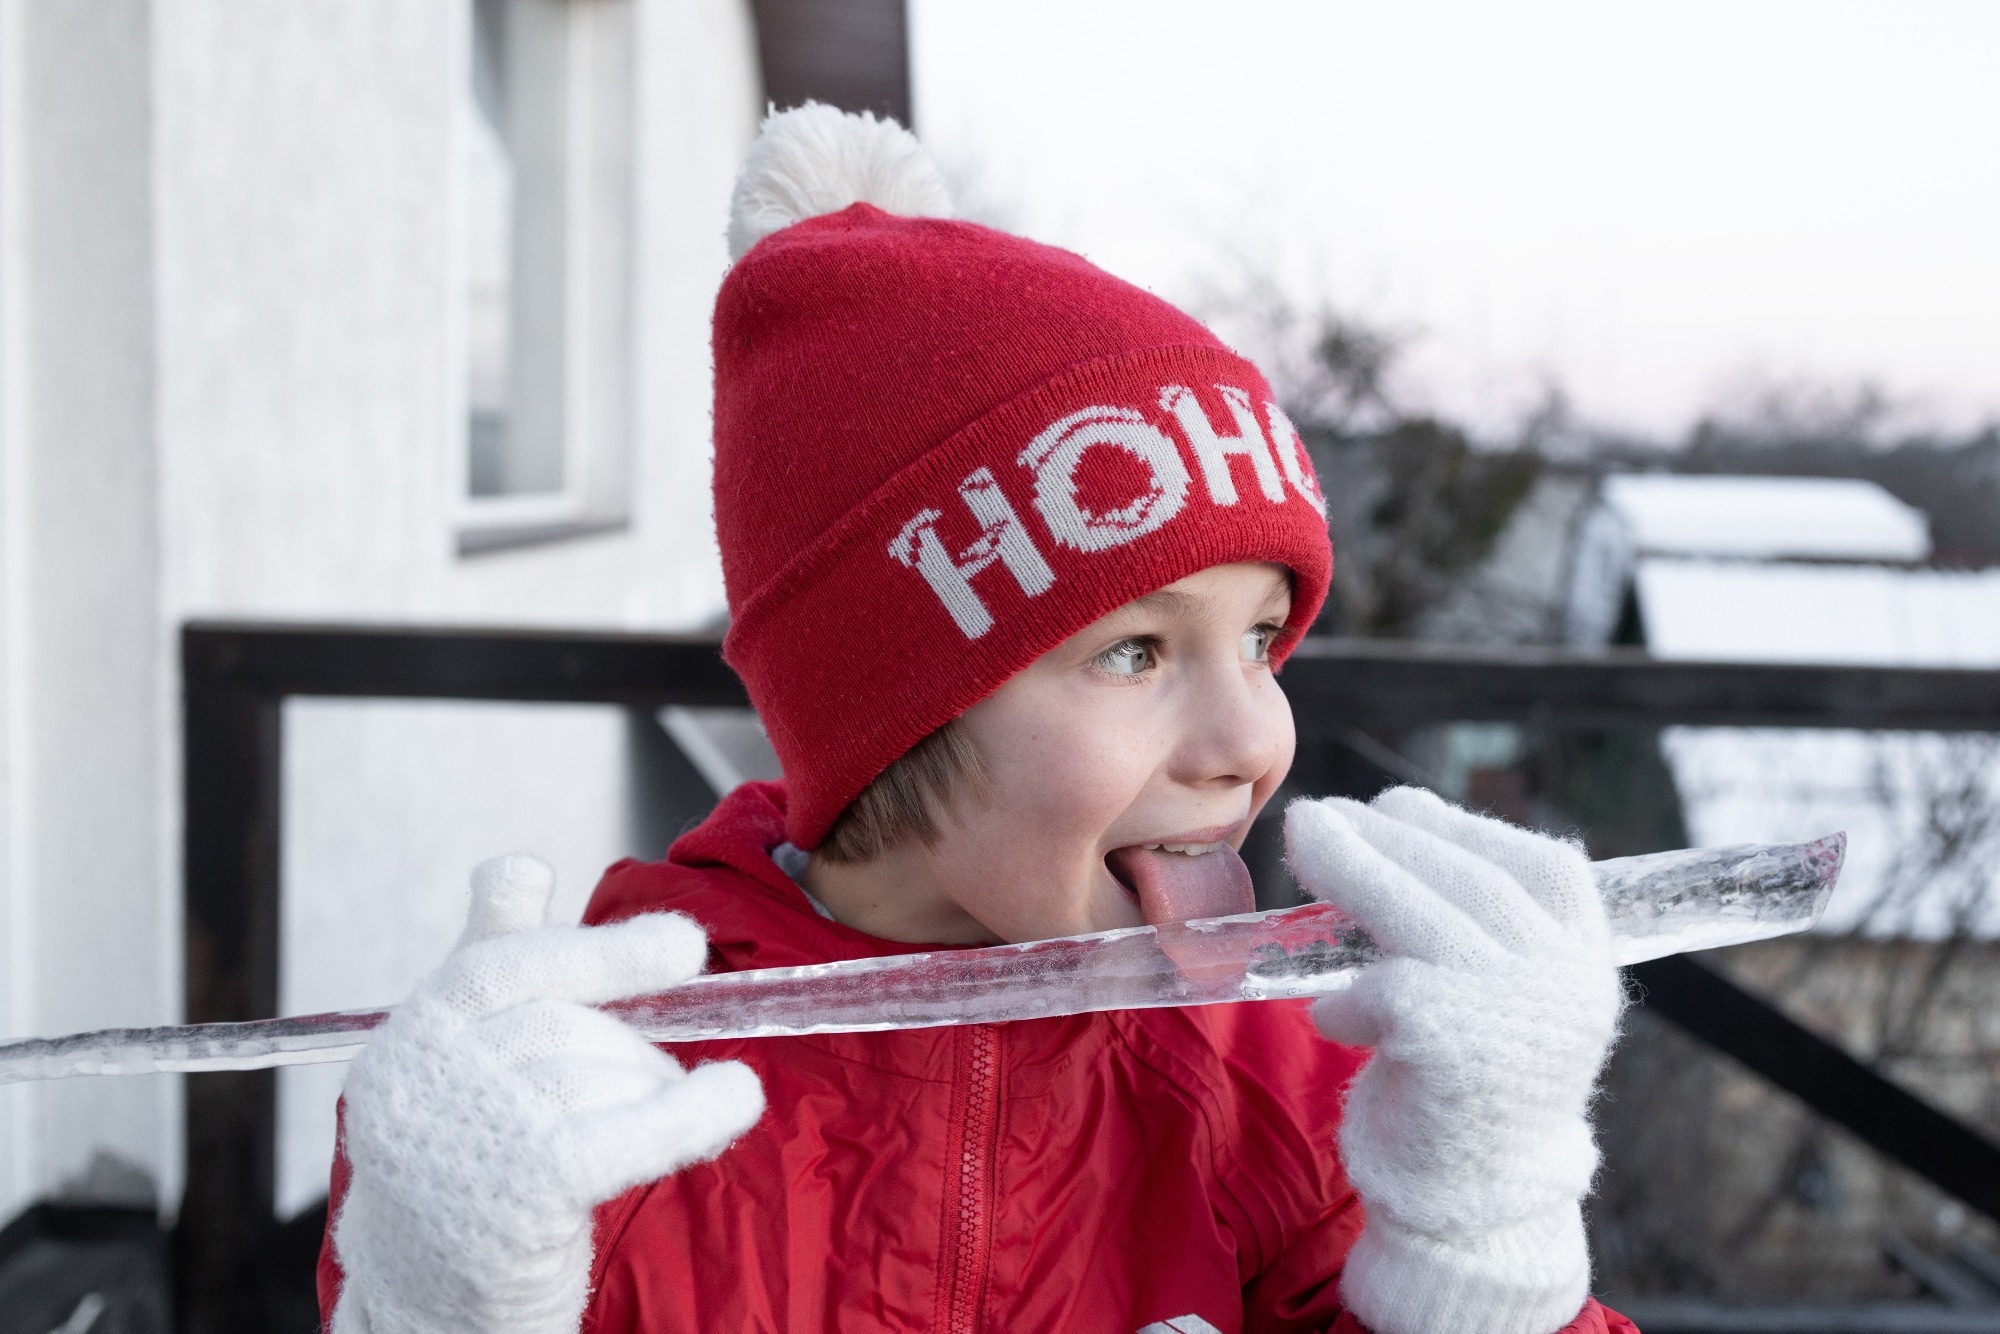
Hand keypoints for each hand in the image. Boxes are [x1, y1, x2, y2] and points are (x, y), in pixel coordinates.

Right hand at [330, 854, 764, 1333]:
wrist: (429, 1311)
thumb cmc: (462, 1174)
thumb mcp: (464, 1068)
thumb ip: (493, 964)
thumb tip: (518, 866)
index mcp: (407, 1039)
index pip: (498, 963)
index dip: (596, 950)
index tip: (682, 946)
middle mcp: (416, 1079)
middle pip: (563, 1023)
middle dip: (634, 1044)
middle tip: (665, 1071)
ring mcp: (461, 1135)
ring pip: (599, 1074)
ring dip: (655, 1089)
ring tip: (668, 1115)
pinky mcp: (517, 1189)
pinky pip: (628, 1128)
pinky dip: (695, 1109)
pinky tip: (738, 1097)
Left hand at [1285, 788, 1622, 1333]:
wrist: (1475, 1208)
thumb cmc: (1470, 1092)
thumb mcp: (1499, 998)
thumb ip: (1474, 923)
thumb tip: (1402, 818)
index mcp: (1588, 963)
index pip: (1545, 867)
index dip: (1467, 828)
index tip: (1401, 803)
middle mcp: (1566, 982)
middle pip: (1471, 881)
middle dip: (1390, 836)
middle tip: (1322, 814)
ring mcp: (1517, 1011)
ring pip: (1423, 914)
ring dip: (1353, 869)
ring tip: (1304, 843)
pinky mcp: (1455, 1044)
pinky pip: (1384, 988)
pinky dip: (1348, 997)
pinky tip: (1334, 1019)